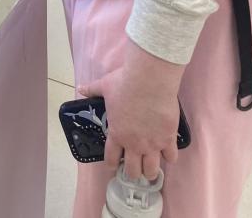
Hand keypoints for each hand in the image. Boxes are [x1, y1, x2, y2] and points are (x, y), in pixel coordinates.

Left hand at [79, 41, 182, 180]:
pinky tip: (167, 151)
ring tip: (151, 167)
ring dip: (150, 171)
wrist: (149, 80)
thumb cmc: (124, 83)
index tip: (114, 165)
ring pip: (151, 170)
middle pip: (133, 171)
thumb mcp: (104, 86)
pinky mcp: (168, 139)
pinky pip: (171, 157)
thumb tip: (80, 87)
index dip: (112, 164)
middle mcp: (134, 144)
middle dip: (133, 172)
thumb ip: (92, 90)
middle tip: (135, 167)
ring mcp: (152, 144)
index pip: (111, 159)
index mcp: (116, 134)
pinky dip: (169, 156)